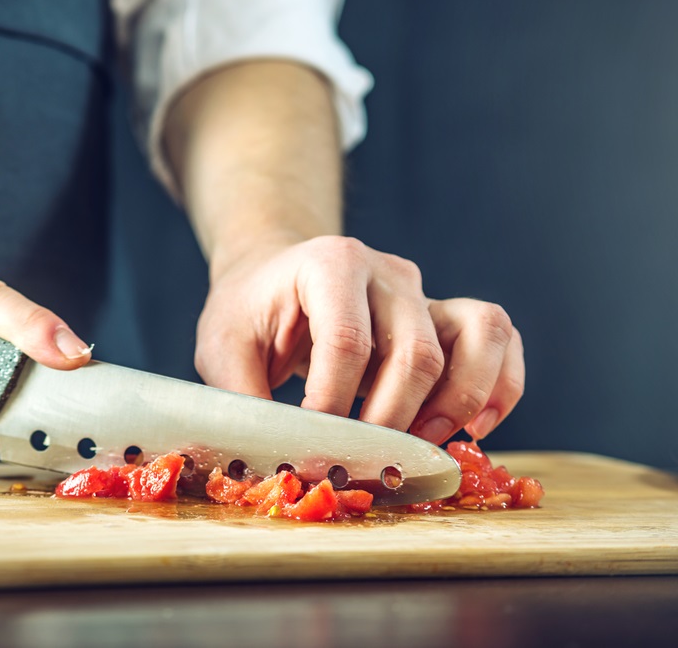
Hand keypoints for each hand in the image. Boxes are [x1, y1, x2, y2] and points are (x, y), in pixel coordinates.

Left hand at [193, 236, 524, 443]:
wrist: (273, 279)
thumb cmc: (249, 312)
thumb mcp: (223, 348)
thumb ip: (243, 399)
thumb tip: (274, 459)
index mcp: (329, 265)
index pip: (347, 340)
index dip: (335, 403)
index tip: (316, 443)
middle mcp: (387, 272)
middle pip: (416, 349)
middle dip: (392, 419)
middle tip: (365, 460)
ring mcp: (422, 292)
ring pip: (477, 336)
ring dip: (458, 402)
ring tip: (424, 443)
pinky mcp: (444, 317)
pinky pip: (499, 339)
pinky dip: (501, 384)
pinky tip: (474, 428)